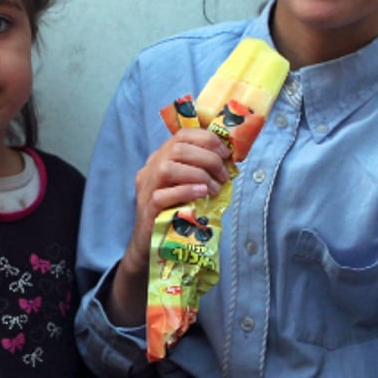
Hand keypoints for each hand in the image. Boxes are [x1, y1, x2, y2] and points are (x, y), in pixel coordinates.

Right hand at [123, 128, 229, 277]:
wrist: (153, 241)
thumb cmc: (177, 210)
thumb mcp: (191, 184)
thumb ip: (203, 170)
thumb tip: (231, 161)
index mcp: (162, 158)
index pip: (181, 135)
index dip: (207, 140)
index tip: (226, 153)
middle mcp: (151, 169)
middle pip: (177, 149)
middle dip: (208, 158)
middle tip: (224, 175)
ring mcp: (146, 189)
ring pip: (167, 169)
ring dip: (198, 175)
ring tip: (215, 188)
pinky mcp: (147, 209)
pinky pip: (162, 195)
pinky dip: (186, 191)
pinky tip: (202, 194)